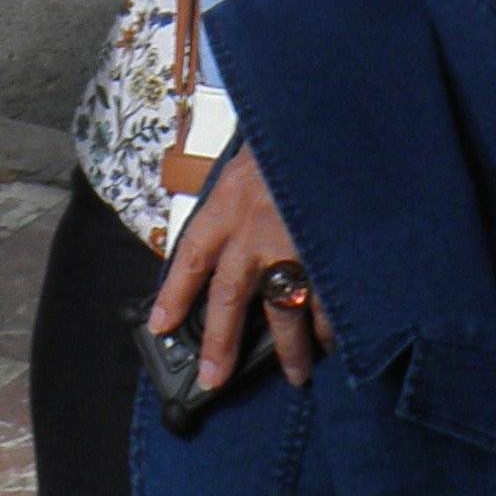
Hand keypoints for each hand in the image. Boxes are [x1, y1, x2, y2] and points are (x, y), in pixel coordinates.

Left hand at [151, 144, 326, 391]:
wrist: (333, 117)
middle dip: (221, 344)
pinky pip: (327, 301)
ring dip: (289, 348)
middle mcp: (253, 229)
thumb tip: (230, 238)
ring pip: (283, 312)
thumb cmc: (289, 135)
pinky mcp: (330, 252)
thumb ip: (239, 199)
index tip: (160, 326)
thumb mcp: (250, 159)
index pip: (190, 257)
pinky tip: (335, 340)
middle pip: (230, 298)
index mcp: (228, 203)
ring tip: (297, 372)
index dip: (174, 295)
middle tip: (214, 378)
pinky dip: (332, 324)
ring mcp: (293, 245)